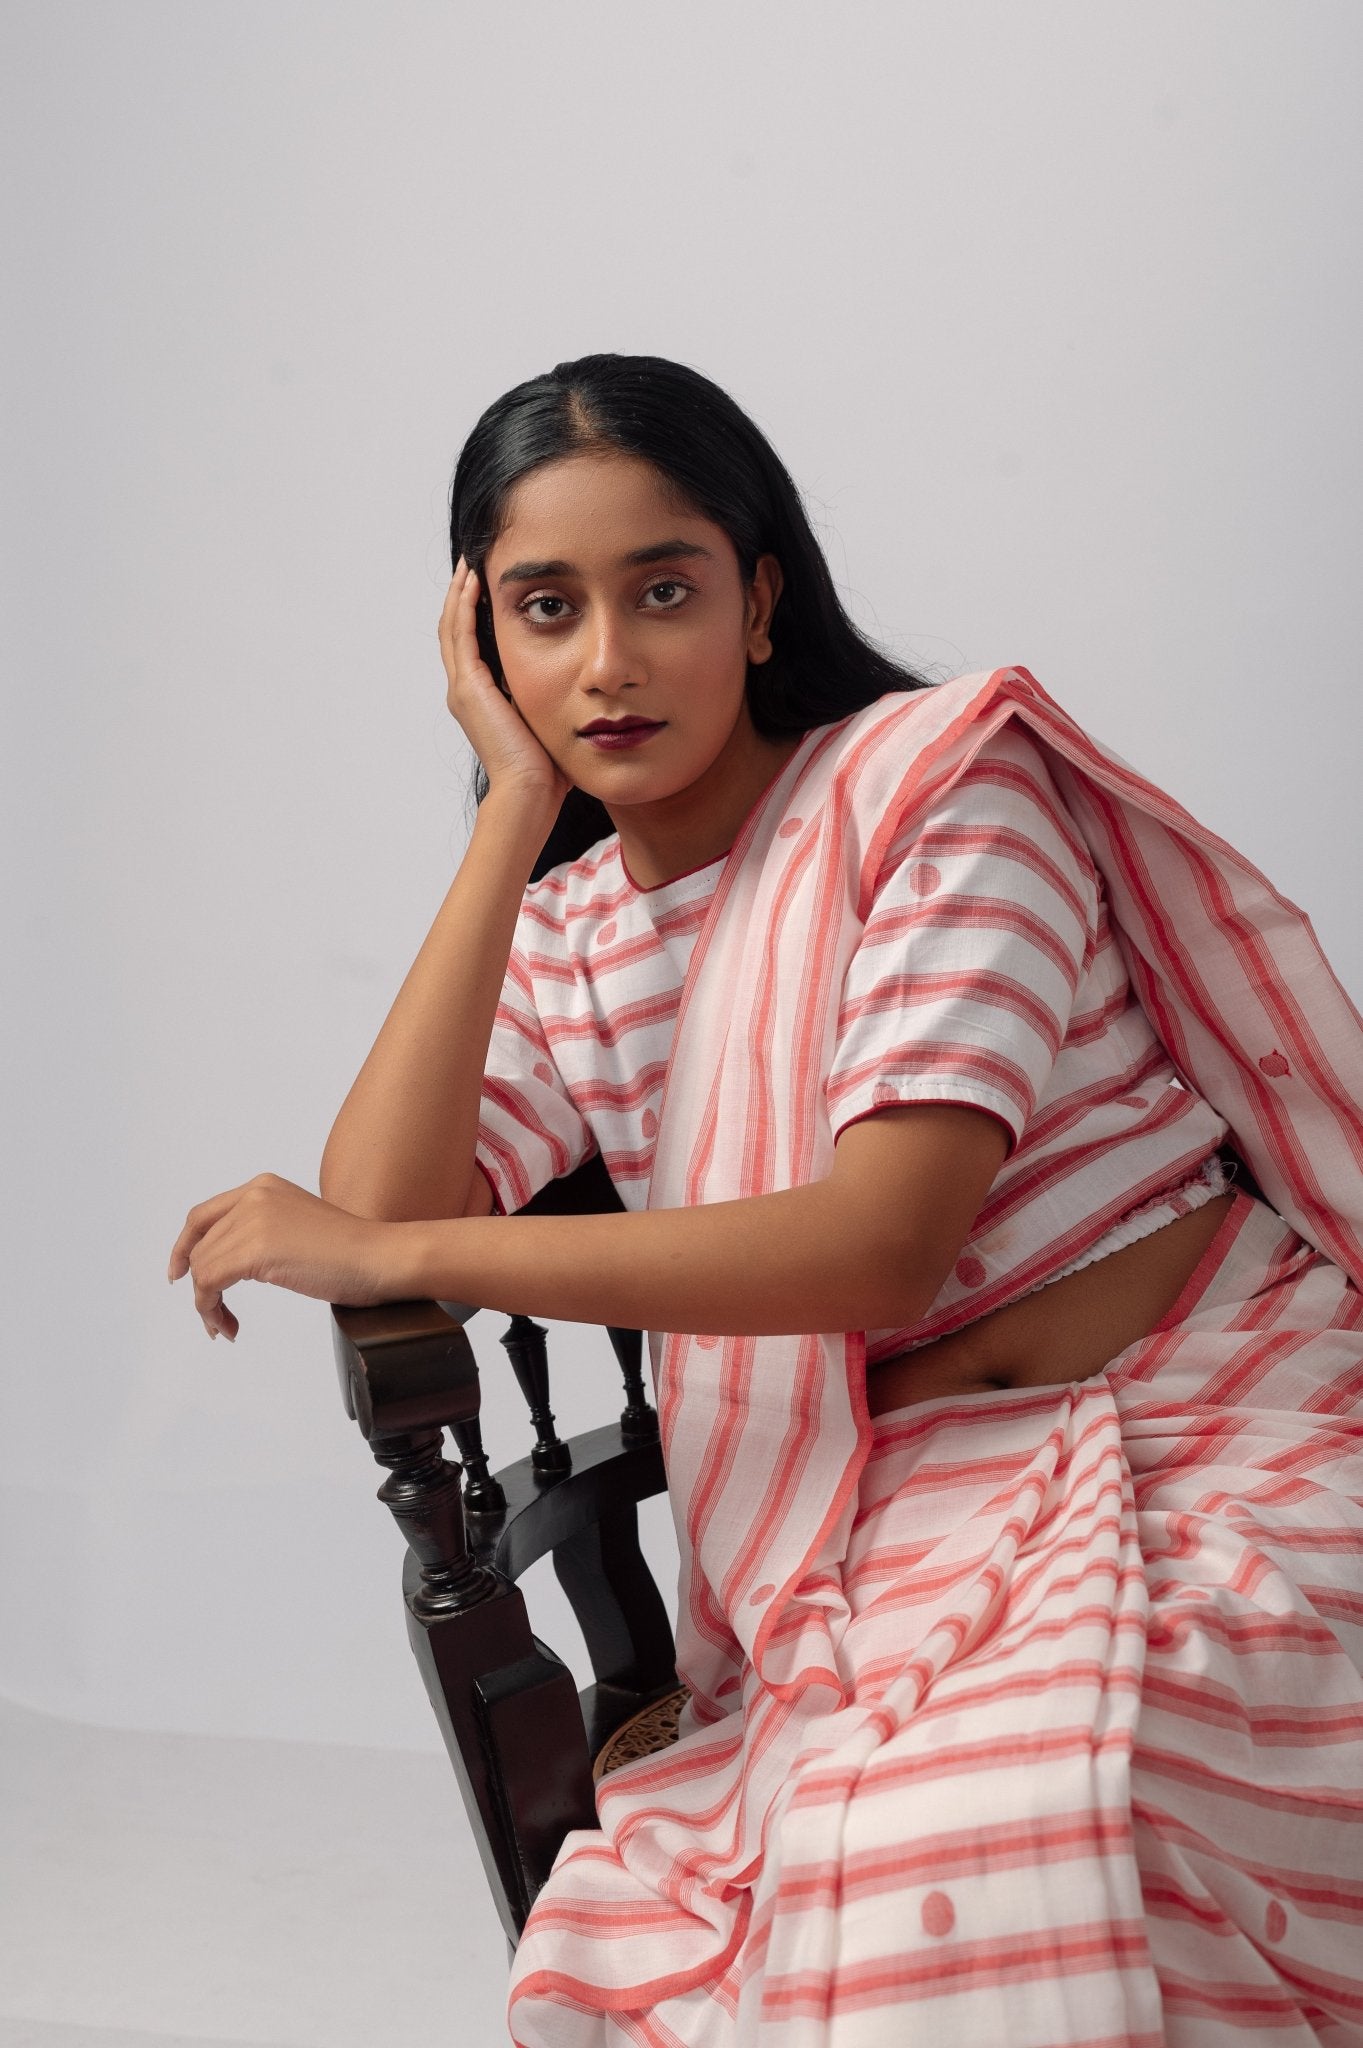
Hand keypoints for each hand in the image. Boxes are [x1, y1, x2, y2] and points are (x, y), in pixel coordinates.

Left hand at [167, 1173, 404, 1340]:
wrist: (380, 1258)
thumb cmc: (353, 1253)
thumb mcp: (296, 1228)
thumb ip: (262, 1231)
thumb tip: (229, 1263)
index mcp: (264, 1186)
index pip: (202, 1216)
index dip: (184, 1247)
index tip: (179, 1274)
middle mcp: (254, 1195)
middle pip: (199, 1246)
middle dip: (200, 1286)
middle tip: (212, 1318)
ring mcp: (254, 1219)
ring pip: (202, 1267)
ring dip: (207, 1304)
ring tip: (224, 1326)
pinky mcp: (256, 1248)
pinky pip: (210, 1282)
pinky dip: (211, 1309)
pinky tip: (228, 1325)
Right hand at [439, 558, 568, 805]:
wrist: (531, 791)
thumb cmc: (546, 768)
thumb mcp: (548, 719)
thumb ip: (550, 697)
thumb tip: (576, 683)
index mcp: (480, 699)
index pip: (471, 643)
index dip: (474, 611)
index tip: (489, 582)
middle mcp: (465, 691)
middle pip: (455, 629)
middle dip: (463, 594)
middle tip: (474, 560)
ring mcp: (463, 688)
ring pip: (452, 626)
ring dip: (461, 591)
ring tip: (471, 561)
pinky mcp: (469, 687)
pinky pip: (461, 634)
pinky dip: (465, 604)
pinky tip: (475, 580)